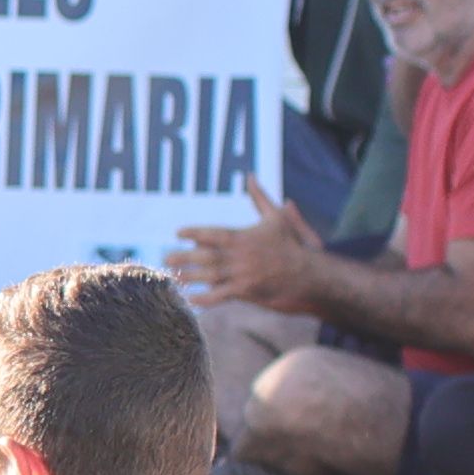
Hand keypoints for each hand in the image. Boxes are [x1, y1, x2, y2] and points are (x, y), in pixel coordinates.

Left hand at [169, 176, 316, 311]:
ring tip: (172, 276)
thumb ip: (259, 198)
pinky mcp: (247, 291)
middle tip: (164, 258)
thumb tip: (250, 176)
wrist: (308, 273)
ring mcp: (242, 274)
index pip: (213, 233)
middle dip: (184, 257)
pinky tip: (190, 299)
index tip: (178, 232)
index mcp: (243, 238)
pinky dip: (205, 298)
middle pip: (206, 256)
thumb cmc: (291, 244)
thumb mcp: (276, 217)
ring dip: (189, 277)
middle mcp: (240, 256)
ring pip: (210, 276)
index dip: (194, 233)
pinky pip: (221, 295)